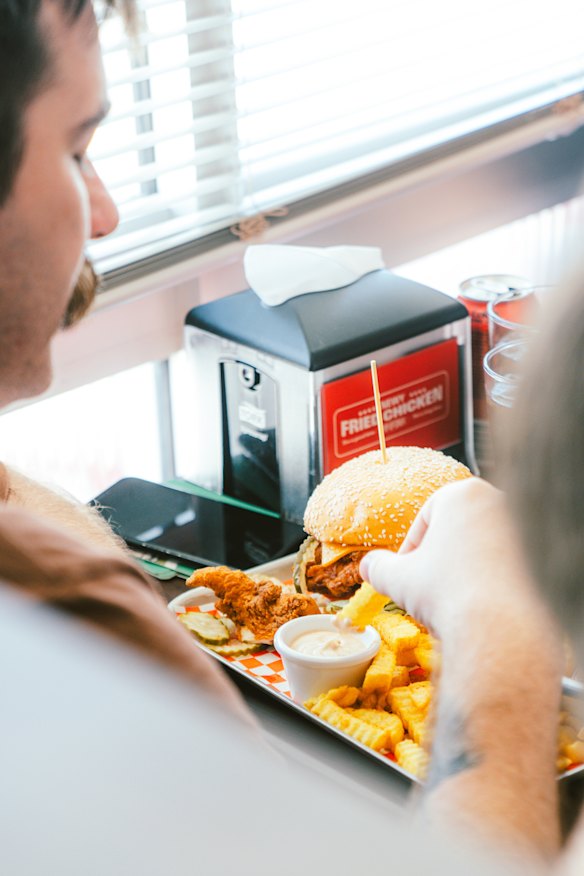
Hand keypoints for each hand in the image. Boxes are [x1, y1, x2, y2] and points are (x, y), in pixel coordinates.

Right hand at [360, 477, 543, 639]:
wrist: (499, 630)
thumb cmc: (449, 593)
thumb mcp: (398, 578)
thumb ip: (379, 567)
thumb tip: (369, 565)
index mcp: (462, 493)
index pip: (427, 517)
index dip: (411, 548)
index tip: (406, 571)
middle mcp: (499, 501)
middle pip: (458, 529)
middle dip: (440, 558)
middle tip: (428, 586)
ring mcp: (525, 529)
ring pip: (483, 546)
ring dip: (464, 569)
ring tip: (452, 600)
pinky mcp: (541, 557)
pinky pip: (508, 564)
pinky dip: (491, 580)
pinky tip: (479, 605)